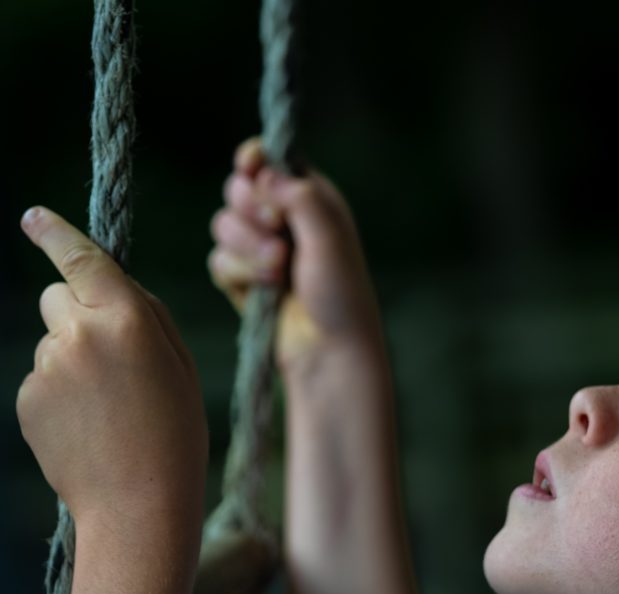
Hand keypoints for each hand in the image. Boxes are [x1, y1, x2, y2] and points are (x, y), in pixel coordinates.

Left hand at [16, 208, 207, 546]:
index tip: (34, 218)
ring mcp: (48, 367)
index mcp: (127, 319)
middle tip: (110, 358)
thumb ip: (149, 317)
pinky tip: (87, 426)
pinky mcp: (28, 398)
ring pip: (51, 341)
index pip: (83, 259)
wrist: (139, 502)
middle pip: (56, 295)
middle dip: (76, 312)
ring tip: (107, 408)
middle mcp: (80, 333)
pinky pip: (42, 378)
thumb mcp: (181, 367)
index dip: (56, 234)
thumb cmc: (174, 433)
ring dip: (73, 360)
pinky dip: (60, 394)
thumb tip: (115, 288)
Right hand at [209, 138, 382, 370]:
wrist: (328, 350)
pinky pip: (218, 261)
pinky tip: (266, 290)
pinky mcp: (242, 278)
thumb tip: (264, 170)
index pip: (271, 161)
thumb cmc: (340, 293)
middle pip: (237, 188)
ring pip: (223, 225)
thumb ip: (300, 198)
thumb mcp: (329, 239)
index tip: (249, 166)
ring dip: (247, 247)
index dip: (255, 160)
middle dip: (251, 209)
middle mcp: (284, 219)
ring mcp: (260, 248)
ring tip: (279, 271)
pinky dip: (239, 274)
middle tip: (277, 230)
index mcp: (310, 200)